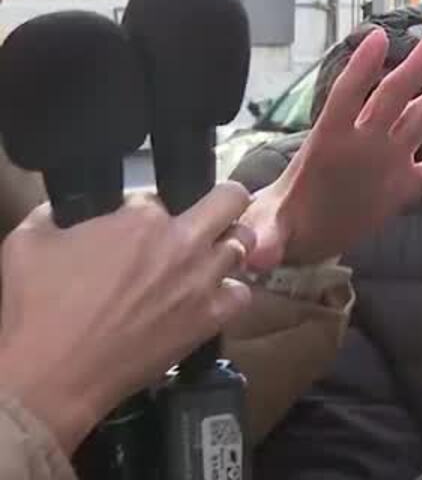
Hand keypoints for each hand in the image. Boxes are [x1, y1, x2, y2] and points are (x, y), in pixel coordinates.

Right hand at [0, 185, 254, 452]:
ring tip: (209, 256)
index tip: (135, 225)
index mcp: (142, 219)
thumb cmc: (37, 310)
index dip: (145, 210)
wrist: (53, 375)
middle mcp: (183, 243)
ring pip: (243, 244)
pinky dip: (231, 292)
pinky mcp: (209, 318)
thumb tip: (57, 208)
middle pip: (230, 200)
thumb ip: (49, 215)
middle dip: (224, 199)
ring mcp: (201, 281)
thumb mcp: (27, 244)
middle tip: (212, 212)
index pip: (158, 198)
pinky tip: (211, 297)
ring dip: (228, 245)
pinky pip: (242, 293)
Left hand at [243, 27, 421, 269]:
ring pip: (421, 119)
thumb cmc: (277, 223)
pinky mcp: (405, 186)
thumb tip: (250, 254)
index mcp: (329, 144)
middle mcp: (364, 142)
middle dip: (415, 67)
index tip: (379, 36)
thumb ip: (264, 237)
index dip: (360, 70)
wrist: (297, 233)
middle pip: (394, 96)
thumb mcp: (267, 231)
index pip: (346, 99)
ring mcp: (389, 160)